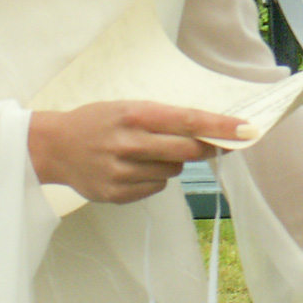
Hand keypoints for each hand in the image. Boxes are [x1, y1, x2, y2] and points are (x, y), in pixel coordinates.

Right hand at [27, 101, 255, 203]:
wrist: (54, 147)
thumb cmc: (99, 122)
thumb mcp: (128, 108)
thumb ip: (164, 119)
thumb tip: (208, 132)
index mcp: (136, 115)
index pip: (189, 120)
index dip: (221, 127)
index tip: (248, 131)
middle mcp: (130, 143)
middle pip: (187, 150)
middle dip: (205, 148)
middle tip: (213, 145)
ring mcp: (122, 171)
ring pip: (173, 171)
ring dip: (171, 163)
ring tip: (146, 153)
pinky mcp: (116, 194)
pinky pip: (156, 188)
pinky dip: (153, 179)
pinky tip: (133, 168)